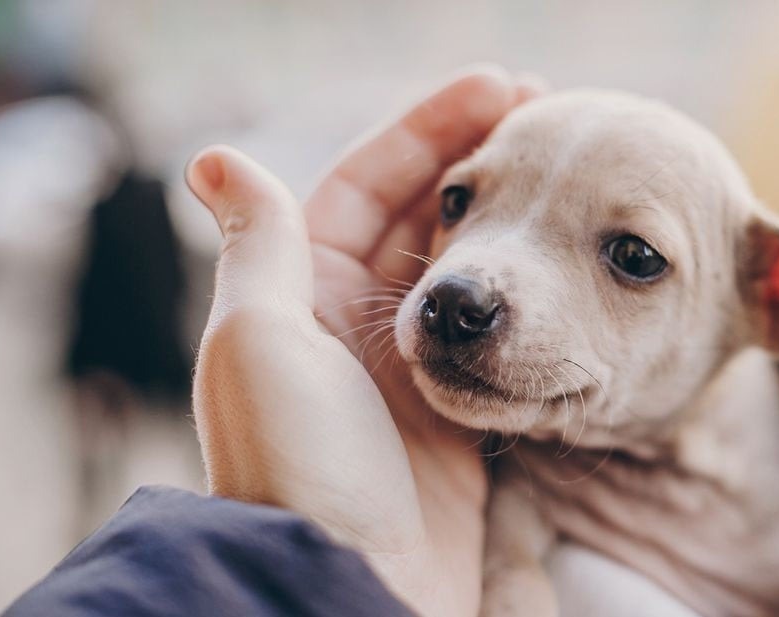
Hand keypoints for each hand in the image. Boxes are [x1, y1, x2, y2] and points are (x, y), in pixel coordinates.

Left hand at [185, 66, 543, 616]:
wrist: (355, 580)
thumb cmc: (300, 463)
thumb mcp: (260, 340)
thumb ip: (260, 245)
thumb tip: (214, 156)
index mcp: (303, 292)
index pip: (369, 184)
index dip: (428, 130)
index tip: (498, 86)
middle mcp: (354, 323)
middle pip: (423, 216)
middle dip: (478, 160)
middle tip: (547, 112)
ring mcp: (412, 365)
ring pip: (466, 266)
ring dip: (506, 215)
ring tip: (563, 168)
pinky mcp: (460, 406)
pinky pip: (494, 326)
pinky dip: (522, 286)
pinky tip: (559, 253)